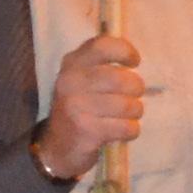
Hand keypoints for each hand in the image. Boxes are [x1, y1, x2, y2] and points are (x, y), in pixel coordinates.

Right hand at [28, 32, 147, 180]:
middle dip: (136, 89)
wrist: (56, 147)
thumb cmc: (80, 108)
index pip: (102, 46)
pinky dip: (131, 131)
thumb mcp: (83, 80)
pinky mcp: (87, 131)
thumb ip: (103, 65)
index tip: (134, 62)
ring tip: (126, 116)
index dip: (125, 51)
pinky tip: (122, 132)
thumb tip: (134, 58)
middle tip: (132, 97)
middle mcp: (71, 82)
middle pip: (121, 78)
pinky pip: (126, 127)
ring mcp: (77, 107)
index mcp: (72, 64)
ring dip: (134, 113)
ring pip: (128, 105)